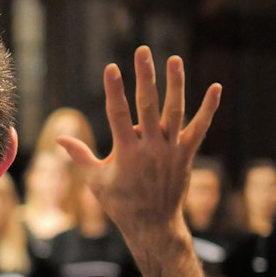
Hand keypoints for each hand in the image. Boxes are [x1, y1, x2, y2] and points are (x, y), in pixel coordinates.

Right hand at [58, 46, 220, 276]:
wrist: (154, 225)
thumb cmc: (121, 203)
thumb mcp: (96, 181)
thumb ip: (80, 156)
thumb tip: (60, 139)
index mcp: (126, 153)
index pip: (119, 115)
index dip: (115, 91)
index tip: (112, 68)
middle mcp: (151, 148)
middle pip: (148, 106)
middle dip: (145, 77)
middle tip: (142, 52)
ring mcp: (171, 150)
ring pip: (174, 111)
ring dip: (175, 84)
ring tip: (173, 59)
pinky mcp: (186, 153)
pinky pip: (199, 127)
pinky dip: (208, 108)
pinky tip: (216, 87)